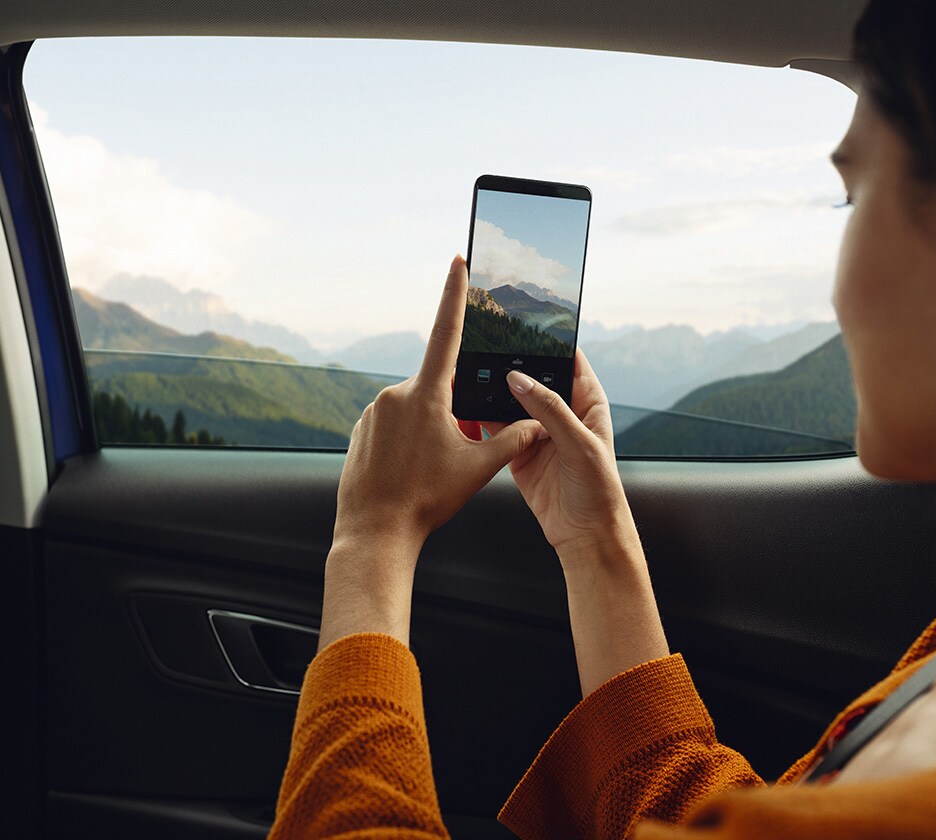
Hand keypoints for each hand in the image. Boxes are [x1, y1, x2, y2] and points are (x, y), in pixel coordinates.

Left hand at [319, 256, 543, 648]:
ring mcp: (373, 412)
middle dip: (454, 412)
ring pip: (416, 410)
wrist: (374, 533)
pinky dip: (409, 443)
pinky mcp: (361, 430)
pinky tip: (410, 473)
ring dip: (431, 431)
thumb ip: (511, 439)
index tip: (457, 261)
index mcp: (426, 395)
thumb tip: (538, 424)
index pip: (447, 333)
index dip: (454, 295)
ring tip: (429, 472)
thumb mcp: (477, 468)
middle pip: (438, 388)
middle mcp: (395, 394)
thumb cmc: (426, 500)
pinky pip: (394, 425)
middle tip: (454, 453)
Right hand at [485, 348, 642, 573]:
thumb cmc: (598, 490)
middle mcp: (563, 413)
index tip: (525, 325)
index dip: (550, 342)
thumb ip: (549, 410)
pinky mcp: (519, 452)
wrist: (584, 535)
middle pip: (535, 378)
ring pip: (512, 402)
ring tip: (473, 374)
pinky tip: (469, 406)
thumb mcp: (578, 444)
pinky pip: (498, 428)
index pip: (569, 360)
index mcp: (588, 403)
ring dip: (495, 392)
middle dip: (514, 365)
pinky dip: (483, 418)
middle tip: (489, 347)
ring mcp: (538, 432)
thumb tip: (519, 379)